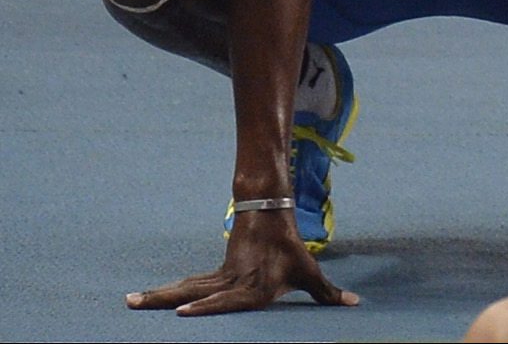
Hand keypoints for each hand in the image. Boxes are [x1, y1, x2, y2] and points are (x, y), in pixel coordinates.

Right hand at [127, 210, 357, 316]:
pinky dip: (168, 292)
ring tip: (129, 301)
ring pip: (185, 288)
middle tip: (133, 302)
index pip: (227, 300)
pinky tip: (148, 298)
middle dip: (164, 300)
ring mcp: (219, 277)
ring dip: (158, 295)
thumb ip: (328, 293)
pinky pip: (189, 285)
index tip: (182, 313)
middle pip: (194, 293)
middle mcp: (232, 284)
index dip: (207, 308)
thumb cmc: (292, 252)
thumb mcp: (310, 273)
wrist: (272, 217)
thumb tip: (356, 304)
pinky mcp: (214, 274)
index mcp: (254, 288)